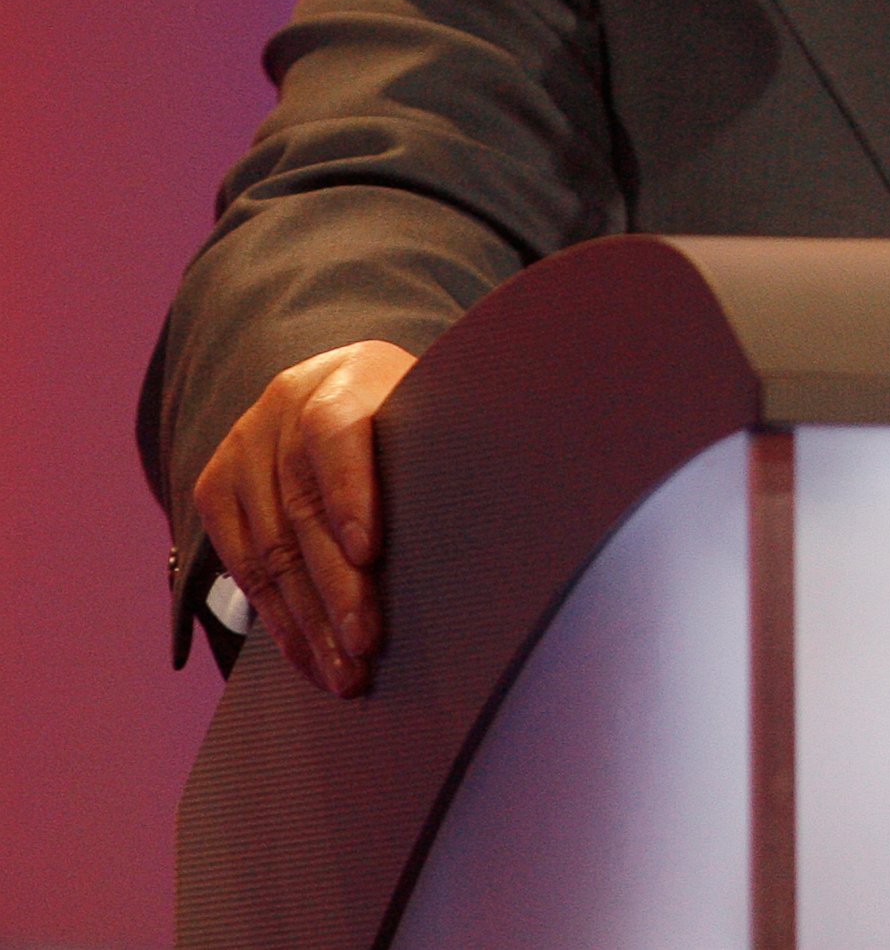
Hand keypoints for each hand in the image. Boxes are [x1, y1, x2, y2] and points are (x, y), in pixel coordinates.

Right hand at [193, 340, 417, 696]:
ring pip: (269, 549)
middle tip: (367, 647)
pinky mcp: (215, 488)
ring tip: (343, 673)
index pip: (337, 432)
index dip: (351, 493)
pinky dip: (279, 619)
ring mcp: (242, 447)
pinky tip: (308, 656)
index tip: (369, 552)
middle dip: (336, 588)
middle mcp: (282, 406)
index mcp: (346, 378)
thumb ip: (451, 449)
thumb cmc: (409, 413)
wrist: (333, 387)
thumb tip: (511, 514)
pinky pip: (242, 566)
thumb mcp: (433, 410)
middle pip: (303, 507)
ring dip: (308, 622)